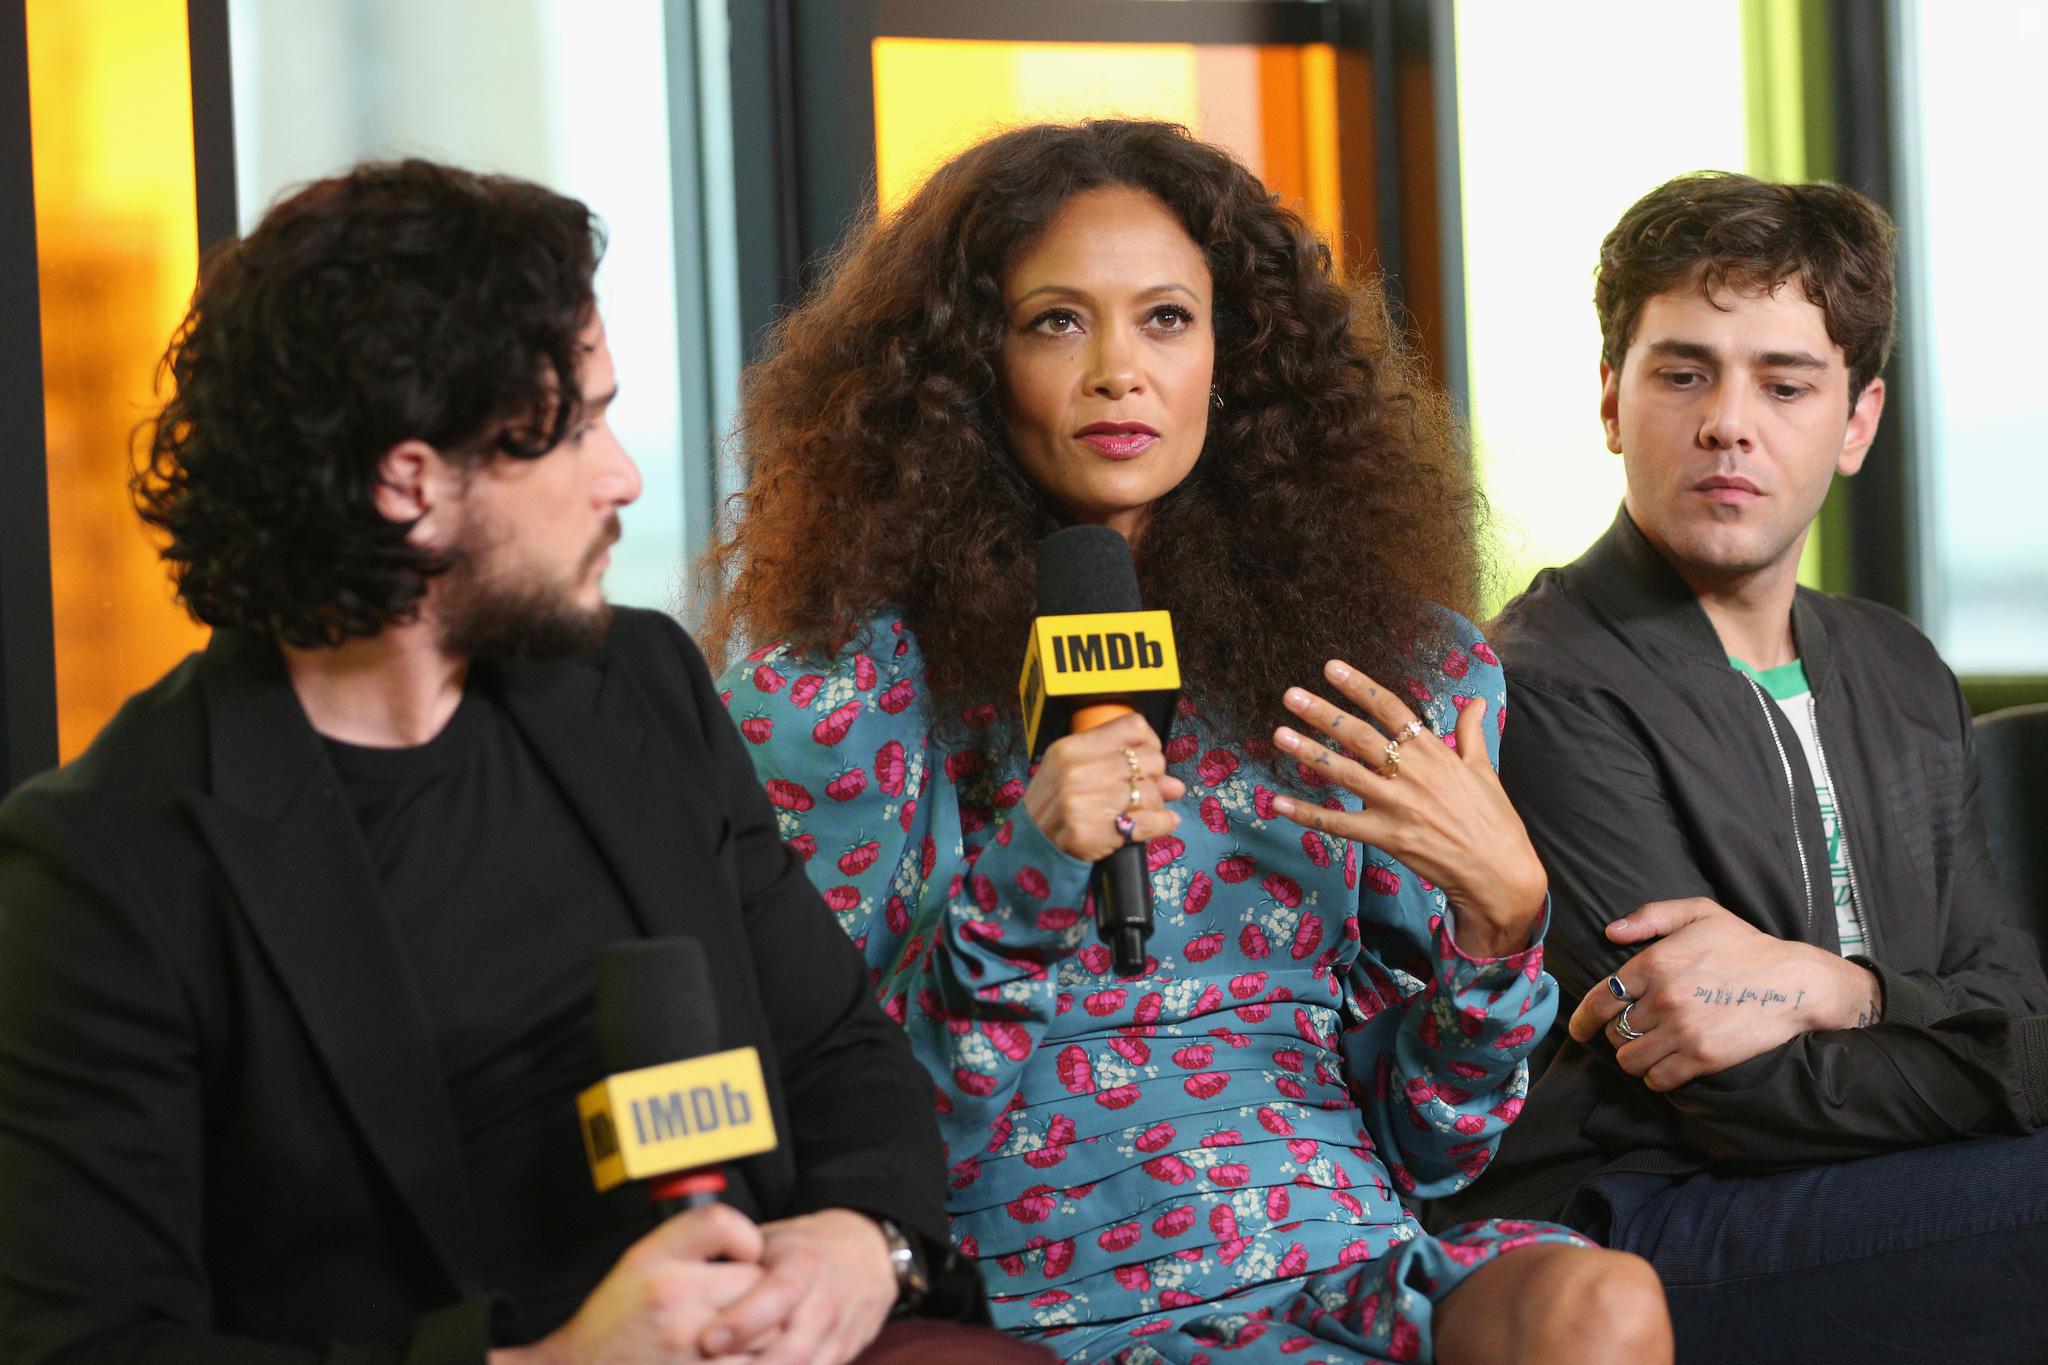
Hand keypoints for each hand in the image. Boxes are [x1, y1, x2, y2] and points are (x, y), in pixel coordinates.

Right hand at [491, 1202, 764, 1363]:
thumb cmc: (612, 1327)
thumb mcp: (638, 1264)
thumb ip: (690, 1245)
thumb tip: (752, 1247)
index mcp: (652, 1259)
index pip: (722, 1223)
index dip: (745, 1239)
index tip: (743, 1257)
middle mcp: (671, 1295)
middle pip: (756, 1279)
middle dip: (756, 1293)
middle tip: (733, 1306)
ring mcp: (689, 1342)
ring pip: (767, 1327)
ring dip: (761, 1334)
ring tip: (732, 1338)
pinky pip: (757, 1363)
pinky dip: (752, 1361)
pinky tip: (729, 1358)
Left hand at [698, 1209, 897, 1364]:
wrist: (867, 1255)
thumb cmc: (805, 1249)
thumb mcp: (771, 1240)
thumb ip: (735, 1261)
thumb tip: (686, 1282)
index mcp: (805, 1264)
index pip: (778, 1295)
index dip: (744, 1320)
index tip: (708, 1340)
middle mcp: (826, 1301)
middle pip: (792, 1349)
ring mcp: (837, 1334)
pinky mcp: (842, 1356)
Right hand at [1024, 711, 1185, 862]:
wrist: (1032, 844)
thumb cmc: (1054, 803)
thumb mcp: (1071, 770)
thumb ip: (1119, 766)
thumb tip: (1174, 783)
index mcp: (1071, 749)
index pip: (1132, 727)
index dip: (1149, 741)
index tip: (1145, 757)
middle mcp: (1079, 772)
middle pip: (1149, 760)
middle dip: (1155, 777)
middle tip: (1142, 788)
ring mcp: (1088, 803)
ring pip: (1151, 793)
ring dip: (1155, 803)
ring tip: (1141, 808)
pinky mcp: (1098, 832)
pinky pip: (1150, 822)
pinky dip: (1162, 823)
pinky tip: (1160, 823)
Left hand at [1269, 660, 1545, 956]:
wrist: (1499, 871)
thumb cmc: (1493, 819)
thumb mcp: (1485, 769)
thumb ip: (1471, 732)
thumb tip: (1477, 700)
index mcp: (1433, 752)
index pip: (1391, 709)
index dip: (1360, 686)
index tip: (1331, 667)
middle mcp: (1411, 773)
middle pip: (1360, 735)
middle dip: (1323, 713)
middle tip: (1290, 695)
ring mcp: (1396, 805)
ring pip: (1345, 773)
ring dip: (1309, 754)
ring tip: (1279, 734)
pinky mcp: (1386, 836)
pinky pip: (1338, 824)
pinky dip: (1307, 814)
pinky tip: (1277, 802)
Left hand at [1568, 897, 1883, 1089]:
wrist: (1795, 981)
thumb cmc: (1745, 944)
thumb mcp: (1699, 912)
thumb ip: (1651, 916)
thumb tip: (1610, 933)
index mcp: (1654, 963)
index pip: (1599, 1000)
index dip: (1582, 1019)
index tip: (1579, 1030)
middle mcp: (1663, 998)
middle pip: (1613, 1032)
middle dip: (1618, 1033)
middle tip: (1634, 1030)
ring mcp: (1682, 1030)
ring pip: (1630, 1059)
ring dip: (1634, 1057)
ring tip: (1648, 1048)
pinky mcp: (1703, 1057)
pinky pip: (1658, 1079)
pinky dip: (1655, 1076)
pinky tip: (1664, 1066)